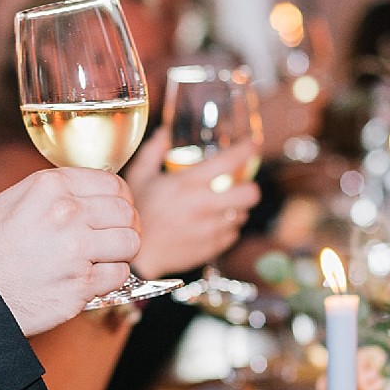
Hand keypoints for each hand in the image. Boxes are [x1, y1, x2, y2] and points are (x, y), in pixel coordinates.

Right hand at [0, 167, 139, 335]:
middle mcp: (67, 214)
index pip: (113, 184)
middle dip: (126, 226)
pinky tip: (88, 278)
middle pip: (126, 213)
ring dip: (121, 252)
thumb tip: (95, 187)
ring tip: (101, 258)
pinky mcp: (80, 284)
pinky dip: (109, 278)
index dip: (122, 199)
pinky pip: (119, 275)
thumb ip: (57, 190)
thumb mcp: (14, 199)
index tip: (117, 211)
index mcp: (51, 186)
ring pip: (130, 243)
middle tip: (114, 238)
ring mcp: (76, 250)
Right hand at [123, 128, 261, 279]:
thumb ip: (153, 151)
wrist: (136, 256)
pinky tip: (212, 223)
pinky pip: (233, 234)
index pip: (230, 162)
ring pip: (243, 214)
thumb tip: (164, 133)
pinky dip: (227, 227)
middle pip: (250, 194)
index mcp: (188, 184)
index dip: (247, 150)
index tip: (253, 145)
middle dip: (249, 186)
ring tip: (222, 206)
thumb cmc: (137, 214)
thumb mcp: (139, 177)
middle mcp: (204, 206)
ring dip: (237, 208)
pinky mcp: (212, 247)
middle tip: (240, 185)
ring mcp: (211, 229)